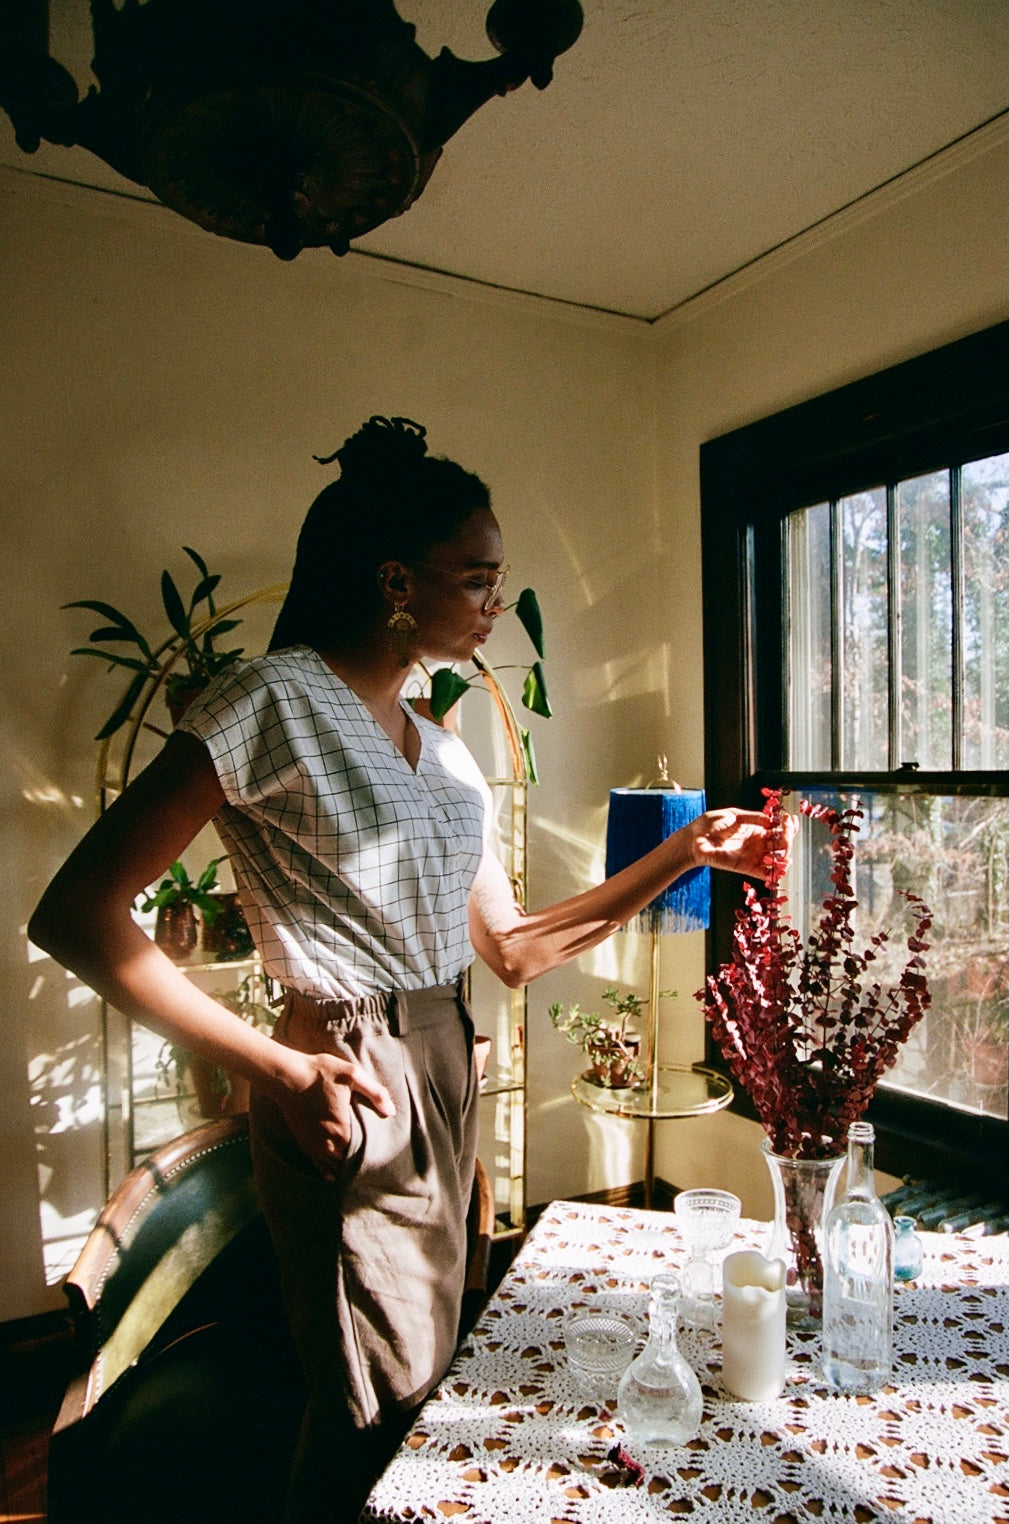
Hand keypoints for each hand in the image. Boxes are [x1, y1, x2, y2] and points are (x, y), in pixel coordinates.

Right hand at [277, 1050, 394, 1180]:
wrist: (287, 1077)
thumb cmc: (321, 1074)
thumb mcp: (352, 1075)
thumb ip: (375, 1093)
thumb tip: (391, 1111)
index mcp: (343, 1130)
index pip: (364, 1153)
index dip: (374, 1153)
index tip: (382, 1154)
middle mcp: (328, 1144)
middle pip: (349, 1162)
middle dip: (360, 1162)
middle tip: (372, 1163)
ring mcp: (315, 1146)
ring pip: (334, 1166)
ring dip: (344, 1167)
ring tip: (355, 1167)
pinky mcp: (304, 1144)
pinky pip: (318, 1165)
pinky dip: (327, 1171)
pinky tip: (333, 1175)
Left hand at [688, 807, 794, 879]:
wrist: (694, 839)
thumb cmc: (709, 825)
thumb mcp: (733, 815)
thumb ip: (753, 817)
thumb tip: (772, 820)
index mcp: (756, 830)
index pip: (779, 830)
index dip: (788, 826)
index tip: (790, 819)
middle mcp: (758, 844)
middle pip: (782, 844)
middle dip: (789, 837)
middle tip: (787, 829)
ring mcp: (753, 857)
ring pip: (777, 859)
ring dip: (786, 853)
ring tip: (786, 843)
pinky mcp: (746, 868)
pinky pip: (765, 874)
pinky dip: (776, 872)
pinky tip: (782, 864)